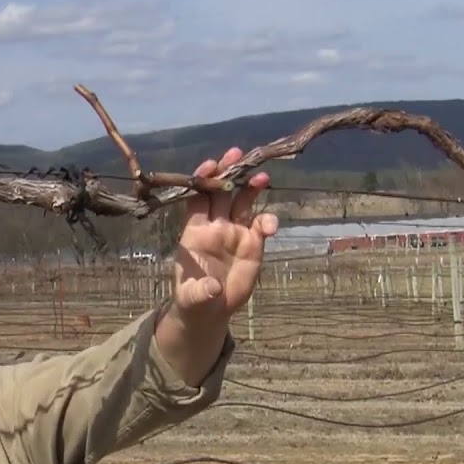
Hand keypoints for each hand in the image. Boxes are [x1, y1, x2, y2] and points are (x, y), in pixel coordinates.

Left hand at [172, 146, 278, 319]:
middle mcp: (215, 226)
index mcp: (195, 231)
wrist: (211, 310)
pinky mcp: (253, 244)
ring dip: (251, 188)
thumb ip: (201, 291)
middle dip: (229, 172)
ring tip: (262, 177)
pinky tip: (270, 226)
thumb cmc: (194, 298)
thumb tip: (213, 288)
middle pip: (221, 192)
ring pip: (243, 202)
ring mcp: (235, 232)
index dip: (203, 179)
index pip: (197, 197)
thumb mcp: (193, 297)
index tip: (212, 165)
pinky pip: (261, 225)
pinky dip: (267, 221)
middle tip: (238, 153)